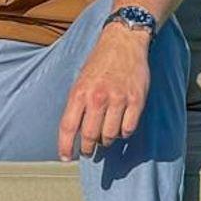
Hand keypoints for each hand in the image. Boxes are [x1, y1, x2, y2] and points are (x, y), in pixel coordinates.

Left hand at [58, 25, 152, 159]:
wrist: (123, 42)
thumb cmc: (99, 63)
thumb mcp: (80, 81)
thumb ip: (77, 104)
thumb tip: (74, 131)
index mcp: (79, 93)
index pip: (68, 127)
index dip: (65, 146)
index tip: (65, 158)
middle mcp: (97, 98)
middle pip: (90, 136)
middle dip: (88, 148)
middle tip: (89, 151)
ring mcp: (118, 99)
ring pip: (110, 136)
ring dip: (106, 141)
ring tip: (105, 137)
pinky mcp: (136, 100)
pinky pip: (128, 129)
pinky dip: (123, 133)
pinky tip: (120, 127)